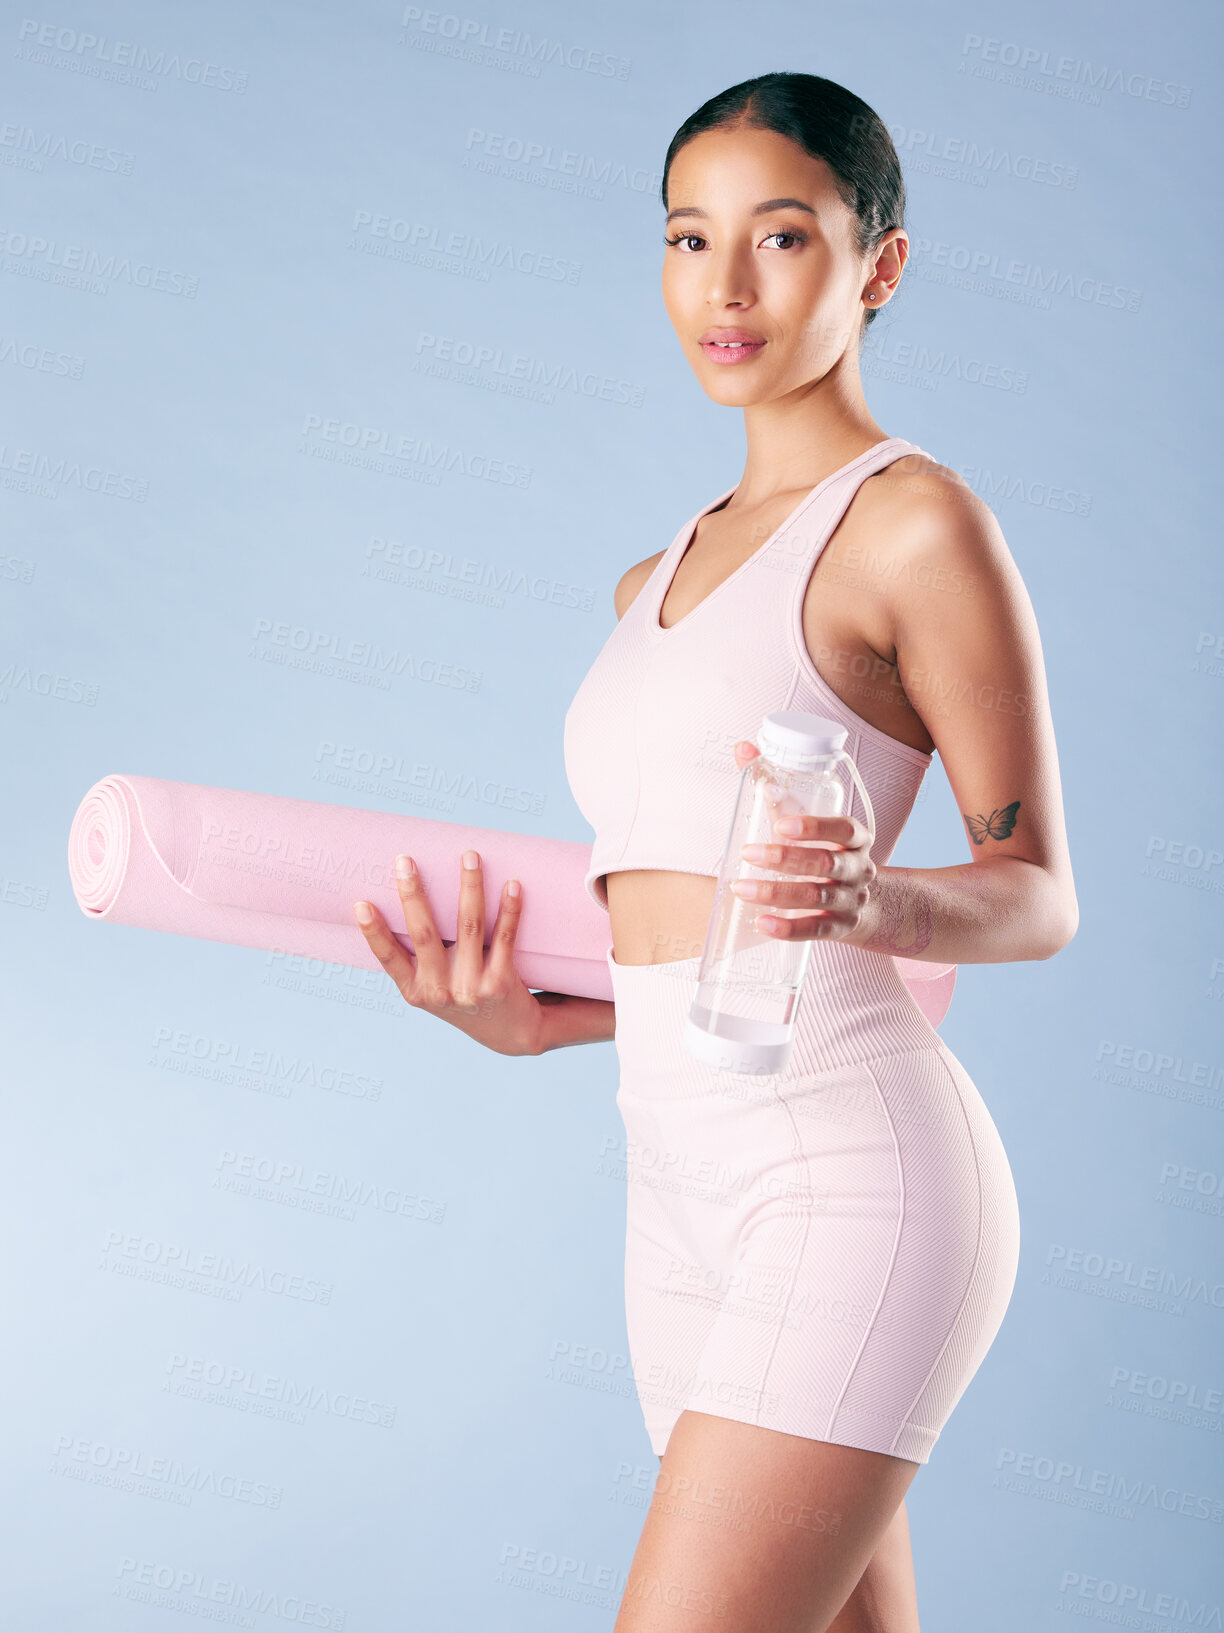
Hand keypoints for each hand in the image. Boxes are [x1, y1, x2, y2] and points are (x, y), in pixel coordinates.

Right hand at [352, 850, 548, 1056]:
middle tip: (404, 861)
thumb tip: (403, 900)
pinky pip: (506, 937)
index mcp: (415, 991)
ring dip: (470, 886)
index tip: (360, 904)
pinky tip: (511, 884)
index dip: (373, 932)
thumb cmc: (464, 997)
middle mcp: (440, 991)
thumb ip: (417, 959)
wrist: (511, 1033)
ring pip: (469, 926)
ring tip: (469, 856)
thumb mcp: (432, 990)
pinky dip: (510, 908)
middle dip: (413, 894)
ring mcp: (471, 987)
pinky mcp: (501, 982)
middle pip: (424, 934)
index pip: (388, 958)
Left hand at [727, 739, 876, 942]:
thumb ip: (777, 790)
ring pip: (816, 898)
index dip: (815, 827)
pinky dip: (789, 929)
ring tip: (741, 887)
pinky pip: (817, 930)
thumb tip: (743, 748)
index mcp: (855, 838)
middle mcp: (859, 869)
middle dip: (784, 859)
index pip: (844, 829)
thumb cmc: (826, 853)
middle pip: (825, 864)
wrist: (868, 904)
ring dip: (776, 893)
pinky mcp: (841, 928)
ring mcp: (851, 901)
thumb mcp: (810, 823)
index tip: (782, 825)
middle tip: (747, 854)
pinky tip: (763, 923)